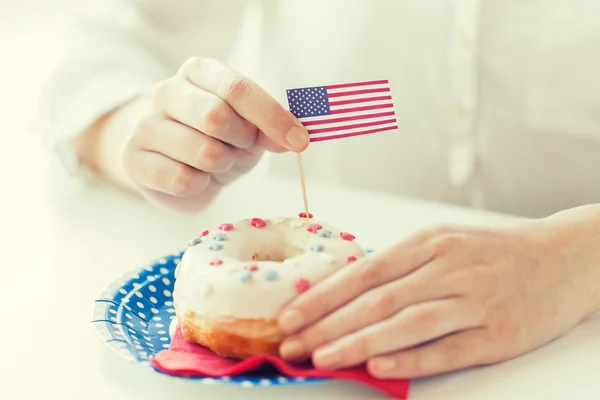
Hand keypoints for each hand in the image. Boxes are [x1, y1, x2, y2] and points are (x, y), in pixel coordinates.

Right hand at [121, 57, 308, 211]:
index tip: (299, 141)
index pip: (237, 88)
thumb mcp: (250, 130)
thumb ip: (270, 129)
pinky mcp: (133, 160)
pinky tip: (194, 178)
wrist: (174, 166)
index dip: (272, 117)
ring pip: (203, 152)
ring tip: (215, 163)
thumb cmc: (218, 140)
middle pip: (216, 116)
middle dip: (241, 141)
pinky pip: (183, 180)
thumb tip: (293, 138)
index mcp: (198, 72)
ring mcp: (145, 125)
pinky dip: (201, 185)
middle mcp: (167, 91)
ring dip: (223, 166)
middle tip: (240, 148)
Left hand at [277, 217, 599, 377]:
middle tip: (292, 342)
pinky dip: (411, 358)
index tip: (291, 314)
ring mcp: (475, 301)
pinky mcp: (498, 334)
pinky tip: (379, 365)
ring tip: (322, 356)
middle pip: (378, 300)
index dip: (324, 295)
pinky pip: (448, 348)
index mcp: (430, 242)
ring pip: (407, 323)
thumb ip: (400, 265)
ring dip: (359, 342)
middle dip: (328, 323)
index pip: (365, 271)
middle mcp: (449, 268)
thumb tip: (346, 290)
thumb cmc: (493, 251)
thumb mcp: (444, 242)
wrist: (563, 259)